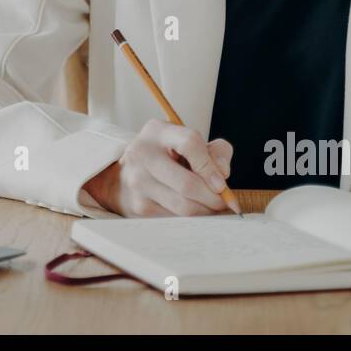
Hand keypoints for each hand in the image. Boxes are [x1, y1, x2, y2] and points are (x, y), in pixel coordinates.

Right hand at [82, 120, 233, 216]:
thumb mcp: (187, 142)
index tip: (221, 183)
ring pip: (184, 206)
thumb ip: (214, 151)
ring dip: (205, 211)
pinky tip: (194, 211)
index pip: (189, 143)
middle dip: (214, 198)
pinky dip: (191, 219)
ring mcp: (138, 182)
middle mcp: (143, 154)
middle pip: (188, 184)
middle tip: (224, 202)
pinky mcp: (138, 205)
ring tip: (212, 208)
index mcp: (158, 132)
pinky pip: (175, 218)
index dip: (210, 165)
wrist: (126, 173)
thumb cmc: (166, 156)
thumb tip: (223, 174)